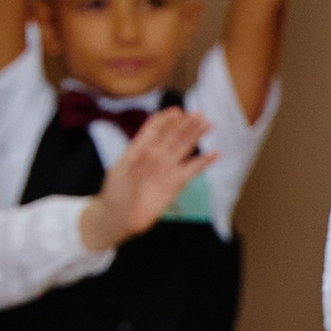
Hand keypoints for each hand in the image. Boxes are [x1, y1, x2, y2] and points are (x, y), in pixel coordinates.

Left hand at [80, 105, 215, 249]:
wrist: (119, 218)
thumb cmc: (114, 194)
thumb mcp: (120, 174)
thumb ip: (134, 161)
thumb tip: (148, 147)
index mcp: (139, 149)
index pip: (155, 128)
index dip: (166, 119)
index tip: (178, 111)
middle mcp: (155, 156)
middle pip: (173, 135)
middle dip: (186, 124)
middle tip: (200, 114)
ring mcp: (166, 169)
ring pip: (184, 148)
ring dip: (196, 136)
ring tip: (208, 124)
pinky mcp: (176, 184)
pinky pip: (193, 170)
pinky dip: (204, 162)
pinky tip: (215, 154)